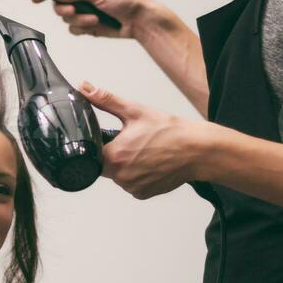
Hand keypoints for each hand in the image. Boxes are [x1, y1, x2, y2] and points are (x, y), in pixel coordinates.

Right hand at [35, 0, 152, 39]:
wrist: (139, 20)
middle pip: (58, 5)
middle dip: (66, 10)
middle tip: (74, 10)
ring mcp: (84, 12)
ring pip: (66, 19)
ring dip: (79, 20)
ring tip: (94, 18)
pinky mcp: (88, 26)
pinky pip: (74, 29)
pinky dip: (83, 29)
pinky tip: (95, 25)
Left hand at [79, 81, 202, 197]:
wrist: (196, 150)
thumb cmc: (169, 131)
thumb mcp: (135, 111)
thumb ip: (106, 101)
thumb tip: (85, 88)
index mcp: (114, 156)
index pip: (93, 153)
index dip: (102, 144)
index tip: (114, 138)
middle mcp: (121, 176)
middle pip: (106, 166)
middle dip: (116, 154)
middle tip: (135, 142)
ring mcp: (132, 187)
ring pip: (119, 176)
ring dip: (126, 165)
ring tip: (145, 151)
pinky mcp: (143, 194)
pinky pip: (132, 185)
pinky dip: (138, 175)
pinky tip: (151, 163)